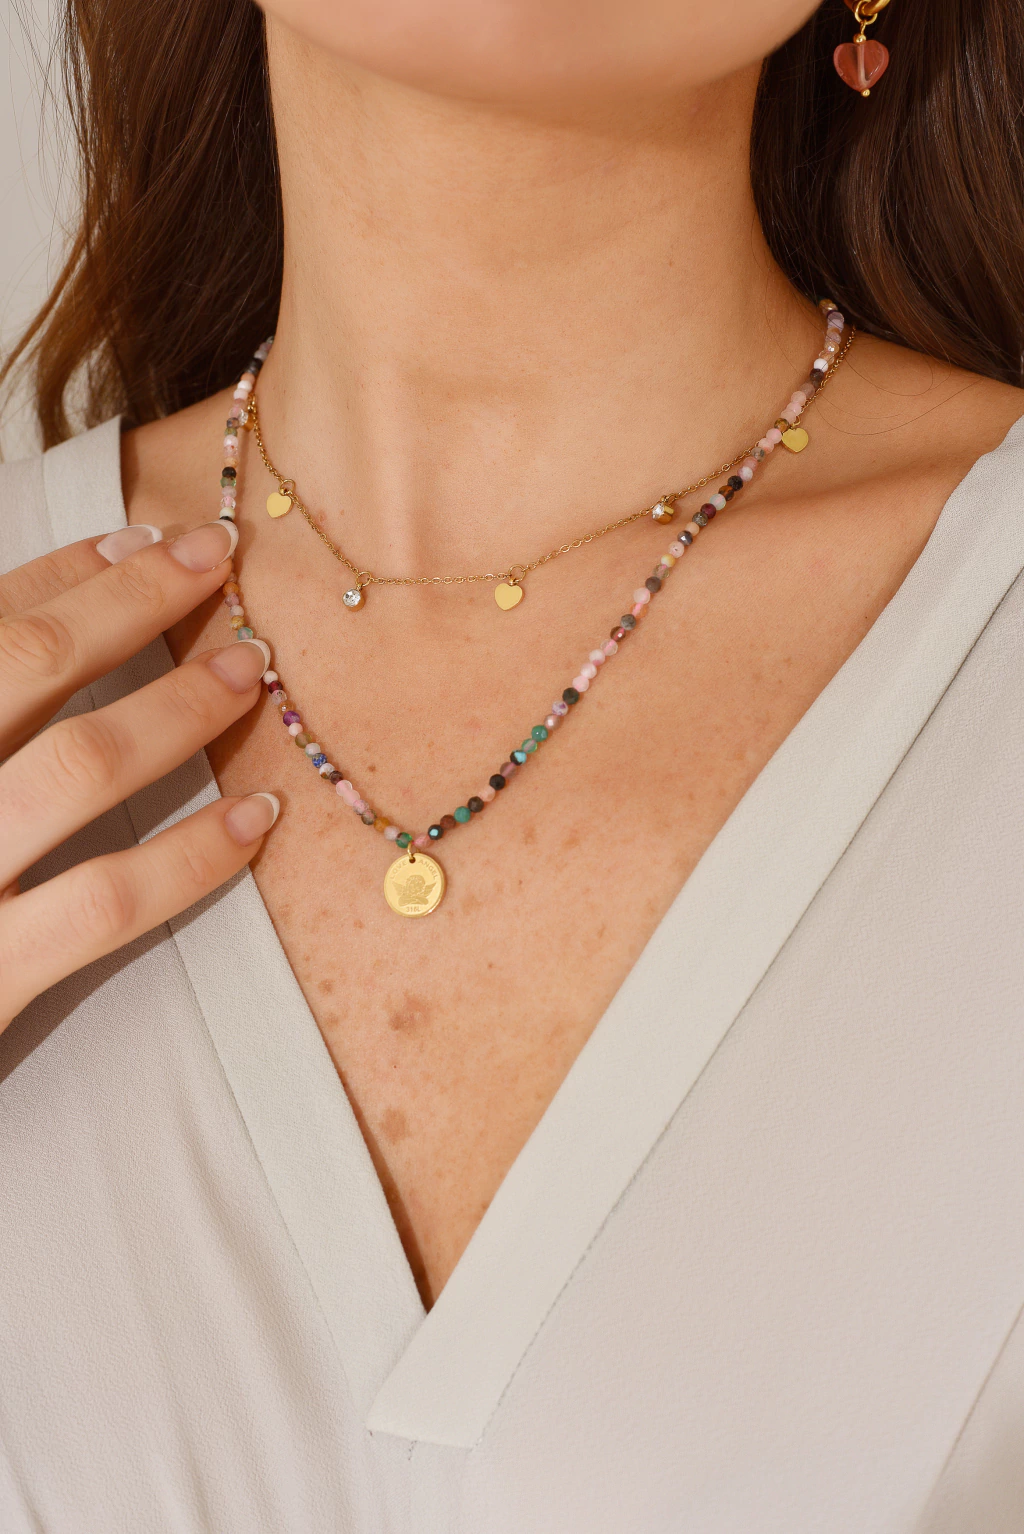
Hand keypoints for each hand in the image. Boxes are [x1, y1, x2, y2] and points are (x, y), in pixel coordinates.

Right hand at [0, 520, 279, 1028]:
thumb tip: (55, 640)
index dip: (66, 571)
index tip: (146, 538)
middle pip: (28, 659)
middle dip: (130, 600)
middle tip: (215, 561)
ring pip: (80, 765)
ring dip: (176, 706)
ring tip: (250, 670)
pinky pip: (105, 900)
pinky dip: (191, 855)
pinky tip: (257, 819)